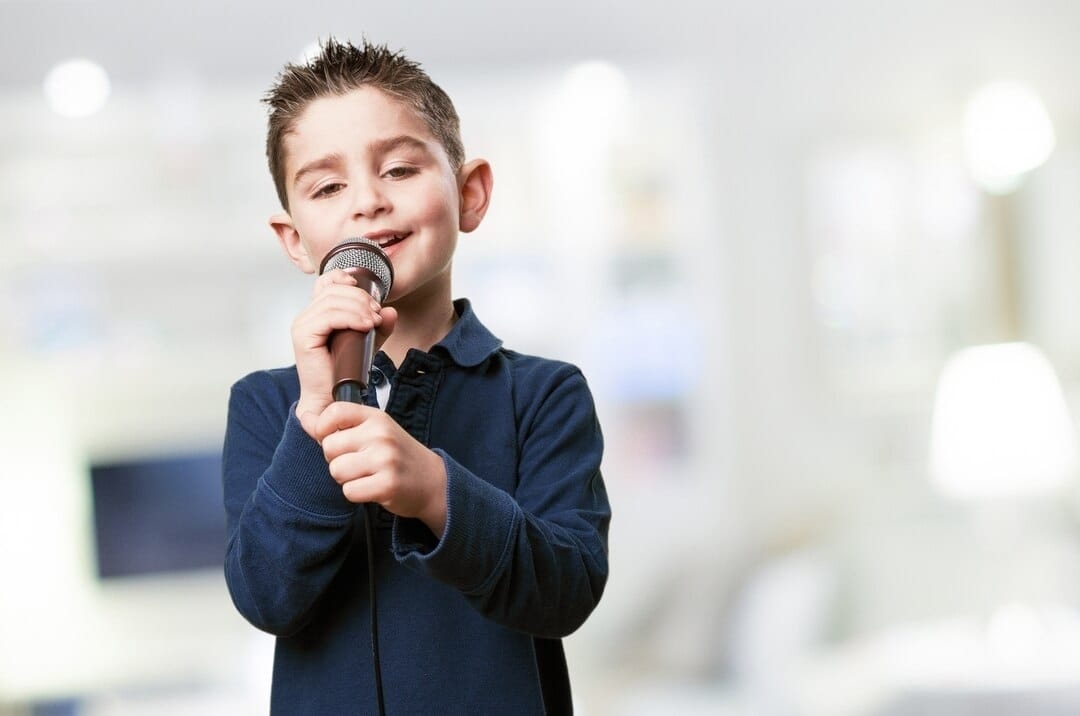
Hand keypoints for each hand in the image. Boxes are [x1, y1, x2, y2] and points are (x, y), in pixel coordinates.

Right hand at [291, 269, 397, 436]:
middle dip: (360, 298)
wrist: (331, 398)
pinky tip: (365, 326)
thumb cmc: (344, 371)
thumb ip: (379, 326)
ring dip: (359, 308)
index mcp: (317, 313)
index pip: (326, 282)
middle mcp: (306, 316)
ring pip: (332, 301)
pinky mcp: (304, 336)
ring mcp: (302, 325)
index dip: (345, 278)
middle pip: (333, 290)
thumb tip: (391, 311)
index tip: (368, 291)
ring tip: (374, 322)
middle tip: (377, 313)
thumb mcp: (367, 343)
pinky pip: (329, 316)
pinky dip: (351, 317)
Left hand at [315, 401, 447, 536]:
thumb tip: (304, 418)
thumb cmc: (398, 455)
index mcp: (376, 418)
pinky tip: (372, 488)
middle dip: (336, 460)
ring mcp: (385, 459)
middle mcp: (381, 434)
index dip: (323, 428)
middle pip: (329, 447)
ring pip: (336, 471)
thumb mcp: (374, 432)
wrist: (433, 482)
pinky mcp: (387, 484)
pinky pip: (349, 491)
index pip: (335, 412)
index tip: (332, 439)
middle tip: (357, 463)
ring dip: (346, 479)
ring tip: (365, 476)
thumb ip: (340, 425)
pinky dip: (356, 494)